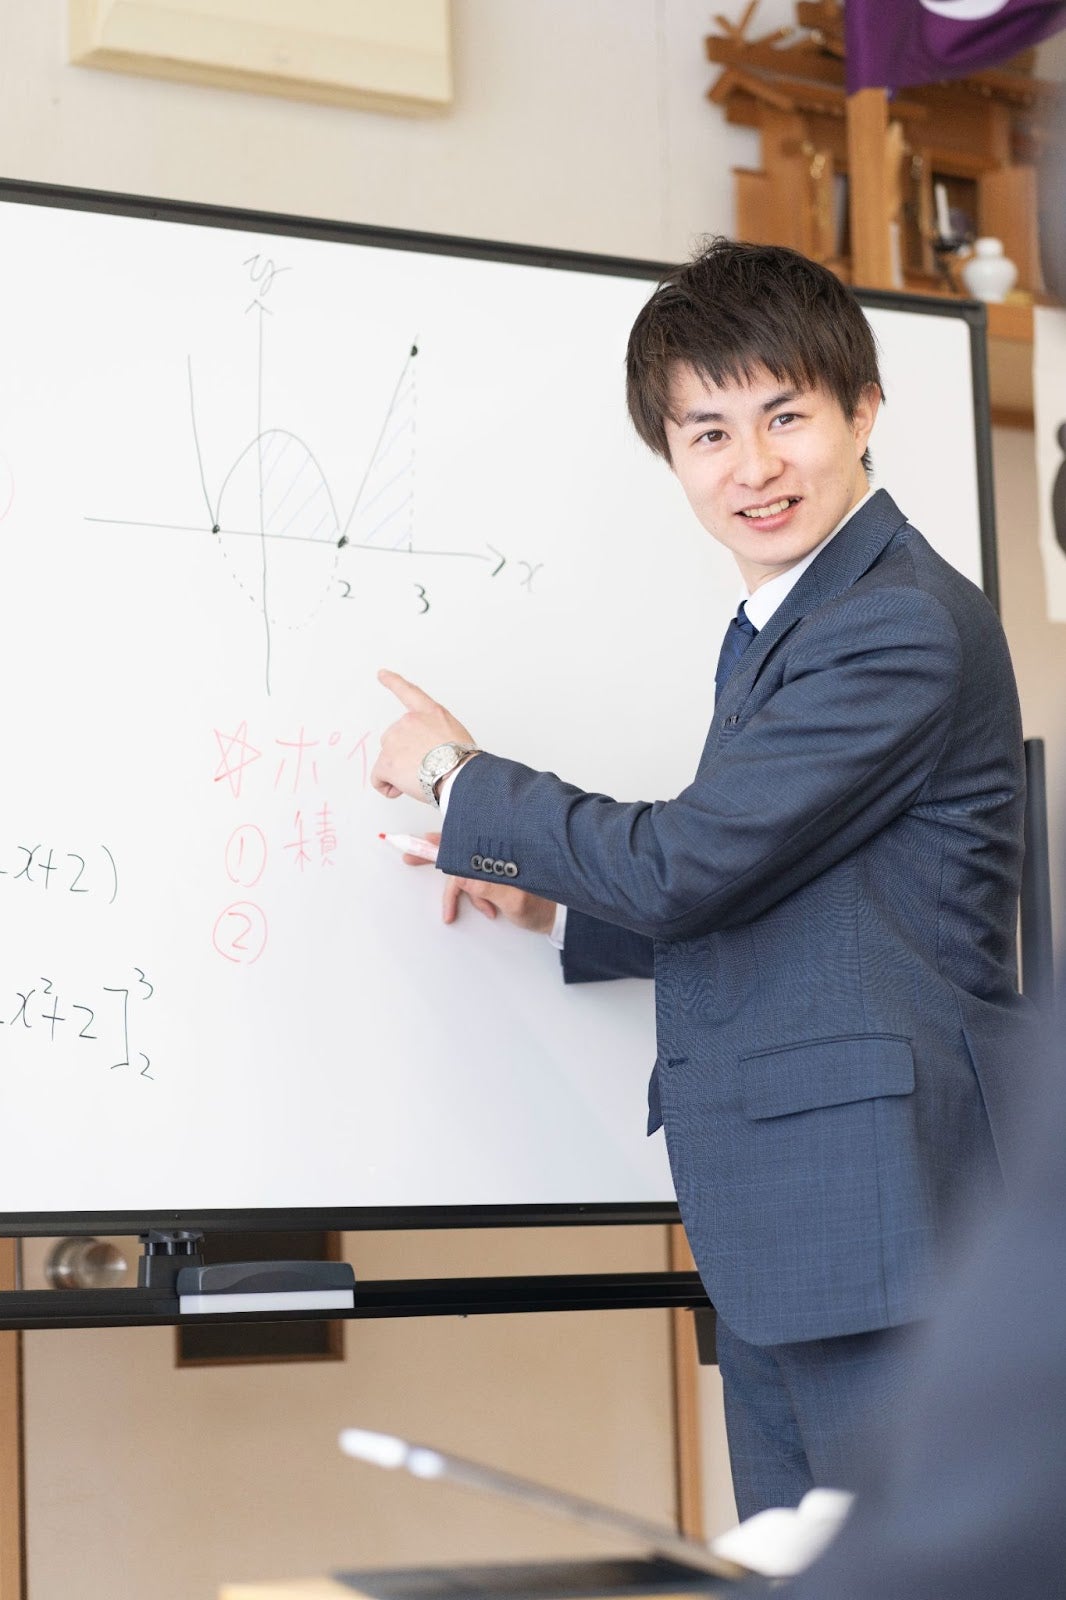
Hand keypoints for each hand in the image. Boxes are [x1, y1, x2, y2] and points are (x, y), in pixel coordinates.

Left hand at [371, 669, 475, 801]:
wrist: (459, 772)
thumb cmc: (463, 760)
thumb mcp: (456, 734)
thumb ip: (436, 733)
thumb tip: (429, 752)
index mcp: (429, 713)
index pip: (409, 692)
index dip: (393, 682)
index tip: (381, 674)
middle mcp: (408, 721)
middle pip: (396, 740)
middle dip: (405, 756)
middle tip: (427, 769)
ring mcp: (395, 740)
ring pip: (388, 761)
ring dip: (399, 772)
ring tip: (421, 779)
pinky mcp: (386, 762)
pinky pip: (379, 778)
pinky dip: (387, 786)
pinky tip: (402, 789)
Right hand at [393, 830, 556, 934]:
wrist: (561, 918)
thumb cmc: (544, 907)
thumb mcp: (515, 901)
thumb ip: (488, 887)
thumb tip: (460, 876)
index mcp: (499, 854)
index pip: (460, 845)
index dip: (433, 846)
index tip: (411, 845)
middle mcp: (496, 853)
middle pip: (456, 849)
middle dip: (433, 856)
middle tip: (408, 857)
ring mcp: (497, 862)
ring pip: (465, 870)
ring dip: (461, 891)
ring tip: (462, 910)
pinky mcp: (499, 872)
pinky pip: (476, 881)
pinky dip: (476, 896)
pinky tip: (487, 909)